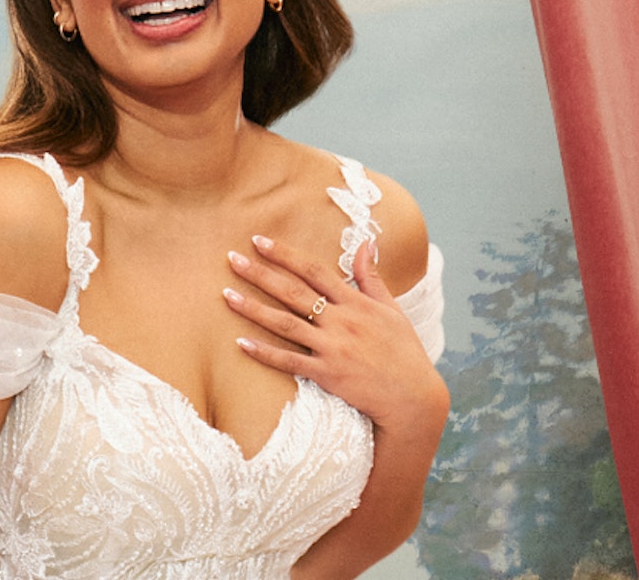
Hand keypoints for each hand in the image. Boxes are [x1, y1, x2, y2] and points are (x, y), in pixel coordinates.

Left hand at [223, 235, 443, 430]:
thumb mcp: (392, 309)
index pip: (314, 271)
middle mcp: (341, 321)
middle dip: (261, 273)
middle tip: (231, 259)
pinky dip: (265, 353)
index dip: (285, 254)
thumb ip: (371, 277)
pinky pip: (289, 361)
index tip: (260, 240)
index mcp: (356, 303)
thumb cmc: (404, 352)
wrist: (412, 397)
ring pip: (285, 324)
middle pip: (293, 292)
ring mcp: (333, 348)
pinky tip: (241, 343)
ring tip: (226, 295)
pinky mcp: (327, 374)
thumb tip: (366, 242)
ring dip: (253, 309)